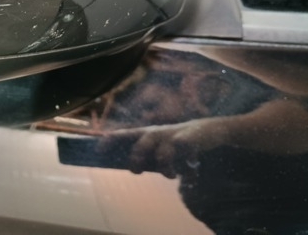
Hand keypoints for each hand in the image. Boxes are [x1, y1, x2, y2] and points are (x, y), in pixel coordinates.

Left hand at [98, 119, 226, 178]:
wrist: (209, 131)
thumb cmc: (177, 142)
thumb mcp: (159, 147)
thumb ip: (145, 157)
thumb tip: (130, 168)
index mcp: (146, 134)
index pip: (124, 134)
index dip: (111, 140)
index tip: (98, 150)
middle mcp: (157, 133)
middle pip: (141, 144)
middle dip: (136, 159)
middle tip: (136, 171)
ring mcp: (174, 135)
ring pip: (164, 154)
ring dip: (166, 169)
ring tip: (172, 175)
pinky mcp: (192, 139)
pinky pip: (186, 157)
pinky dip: (189, 171)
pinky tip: (192, 177)